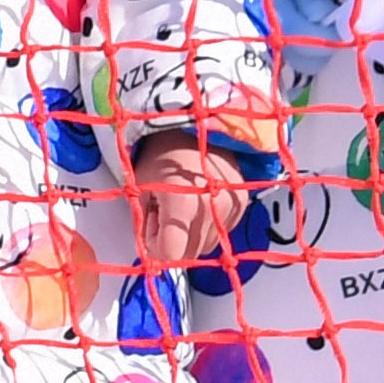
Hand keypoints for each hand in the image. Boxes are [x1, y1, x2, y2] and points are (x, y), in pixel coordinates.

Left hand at [130, 133, 252, 272]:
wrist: (194, 127)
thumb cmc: (159, 156)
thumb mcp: (141, 190)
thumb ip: (146, 226)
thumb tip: (154, 255)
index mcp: (184, 208)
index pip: (171, 255)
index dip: (156, 250)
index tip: (150, 232)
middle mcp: (213, 213)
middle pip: (190, 254)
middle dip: (173, 243)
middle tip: (162, 214)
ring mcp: (232, 209)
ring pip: (207, 246)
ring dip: (191, 237)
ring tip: (180, 205)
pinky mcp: (242, 204)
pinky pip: (222, 231)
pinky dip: (208, 225)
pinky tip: (198, 202)